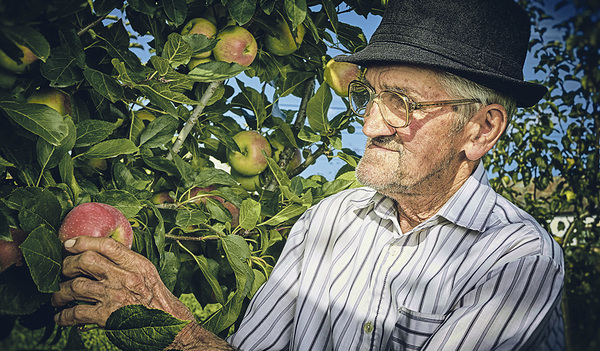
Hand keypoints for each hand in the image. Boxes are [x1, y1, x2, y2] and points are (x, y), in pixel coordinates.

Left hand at [51, 236, 193, 326]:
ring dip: (60, 292)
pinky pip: (76, 313)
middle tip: (62, 272)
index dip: (83, 242)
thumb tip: (103, 256)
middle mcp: (125, 277)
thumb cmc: (160, 302)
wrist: (171, 326)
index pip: (106, 245)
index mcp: (137, 264)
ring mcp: (115, 296)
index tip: (68, 244)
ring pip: (76, 286)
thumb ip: (129, 265)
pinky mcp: (107, 317)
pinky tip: (61, 317)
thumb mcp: (149, 275)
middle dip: (67, 265)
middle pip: (86, 261)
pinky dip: (63, 316)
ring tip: (57, 297)